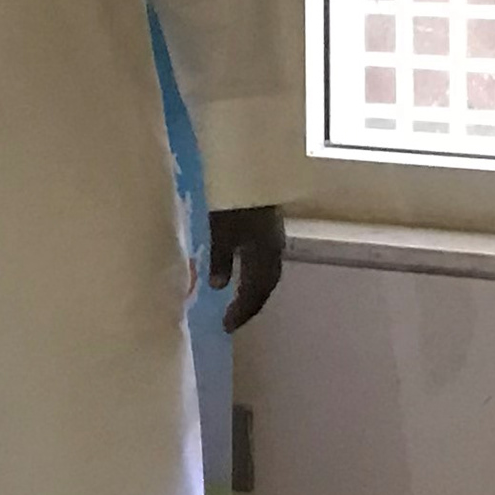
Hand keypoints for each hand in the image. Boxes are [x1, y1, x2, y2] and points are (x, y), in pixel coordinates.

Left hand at [206, 205, 285, 329]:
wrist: (252, 167)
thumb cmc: (233, 199)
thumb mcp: (221, 230)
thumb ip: (221, 259)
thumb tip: (219, 287)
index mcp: (264, 255)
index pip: (256, 292)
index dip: (243, 311)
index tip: (227, 327)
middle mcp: (275, 249)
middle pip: (266, 285)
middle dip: (250, 304)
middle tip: (234, 319)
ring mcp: (275, 237)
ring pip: (268, 272)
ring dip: (255, 290)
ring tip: (239, 301)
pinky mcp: (270, 226)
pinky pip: (266, 259)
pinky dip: (255, 273)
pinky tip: (244, 271)